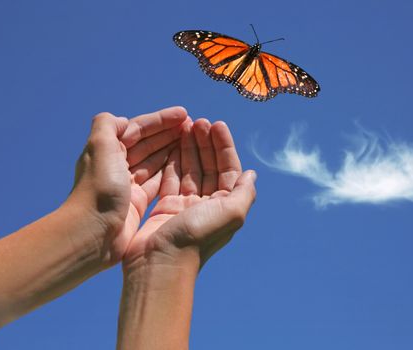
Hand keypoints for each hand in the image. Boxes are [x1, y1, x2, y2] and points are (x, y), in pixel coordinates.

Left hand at [66, 106, 186, 263]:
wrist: (92, 234)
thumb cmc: (98, 191)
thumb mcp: (100, 148)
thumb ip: (107, 125)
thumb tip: (123, 120)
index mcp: (108, 150)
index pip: (138, 129)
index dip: (160, 120)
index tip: (183, 113)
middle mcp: (117, 165)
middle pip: (148, 144)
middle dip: (169, 133)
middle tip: (193, 125)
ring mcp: (128, 185)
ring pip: (155, 161)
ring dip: (172, 149)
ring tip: (192, 141)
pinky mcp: (137, 203)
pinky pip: (158, 181)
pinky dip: (170, 171)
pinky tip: (185, 165)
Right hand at [122, 118, 256, 271]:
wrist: (160, 263)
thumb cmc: (196, 237)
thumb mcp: (231, 213)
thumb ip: (244, 193)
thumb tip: (252, 174)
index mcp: (226, 205)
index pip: (228, 169)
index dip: (224, 146)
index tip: (216, 124)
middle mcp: (208, 205)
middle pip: (209, 166)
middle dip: (205, 143)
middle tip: (198, 121)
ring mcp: (187, 206)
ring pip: (190, 170)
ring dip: (189, 148)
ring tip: (185, 126)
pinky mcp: (166, 207)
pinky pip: (171, 178)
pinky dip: (172, 161)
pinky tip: (171, 145)